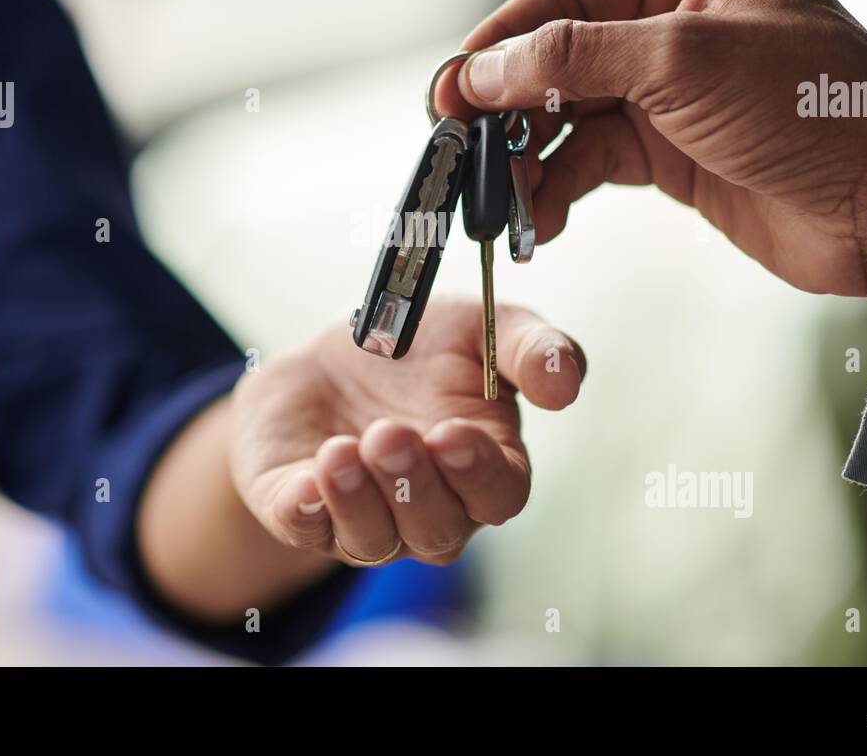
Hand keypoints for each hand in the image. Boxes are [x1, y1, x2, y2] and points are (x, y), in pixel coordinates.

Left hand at [230, 300, 583, 566]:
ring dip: (358, 499)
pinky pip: (303, 527)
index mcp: (483, 469)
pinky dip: (305, 511)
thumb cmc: (419, 350)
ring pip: (371, 537)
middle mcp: (428, 508)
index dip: (479, 473)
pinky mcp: (300, 509)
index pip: (497, 494)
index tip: (453, 435)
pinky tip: (306, 484)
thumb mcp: (480, 328)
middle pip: (437, 528)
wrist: (327, 356)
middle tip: (390, 436)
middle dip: (414, 486)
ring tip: (341, 450)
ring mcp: (364, 518)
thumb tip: (566, 381)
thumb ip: (530, 349)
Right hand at [438, 0, 866, 305]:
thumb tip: (479, 70)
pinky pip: (594, 159)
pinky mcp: (674, 150)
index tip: (451, 84)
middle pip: (561, 51)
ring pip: (571, 112)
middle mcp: (678, 15)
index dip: (503, 35)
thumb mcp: (682, 62)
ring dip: (528, 155)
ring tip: (493, 197)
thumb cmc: (813, 107)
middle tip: (454, 143)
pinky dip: (559, 187)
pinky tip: (536, 218)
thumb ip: (572, 60)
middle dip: (508, 102)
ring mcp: (674, 87)